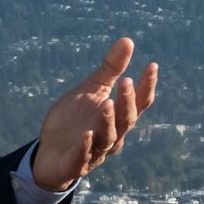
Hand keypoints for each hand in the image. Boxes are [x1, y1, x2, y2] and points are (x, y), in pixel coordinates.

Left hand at [33, 37, 158, 192]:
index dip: (146, 86)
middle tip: (126, 81)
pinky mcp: (76, 163)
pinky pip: (83, 156)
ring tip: (107, 103)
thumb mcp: (91, 90)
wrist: (50, 152)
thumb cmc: (76, 120)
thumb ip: (110, 69)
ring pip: (108, 138)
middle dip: (126, 102)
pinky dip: (85, 146)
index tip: (152, 66)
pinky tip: (86, 134)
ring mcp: (95, 151)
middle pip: (126, 120)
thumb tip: (128, 40)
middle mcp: (113, 135)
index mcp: (118, 117)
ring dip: (108, 121)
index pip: (138, 102)